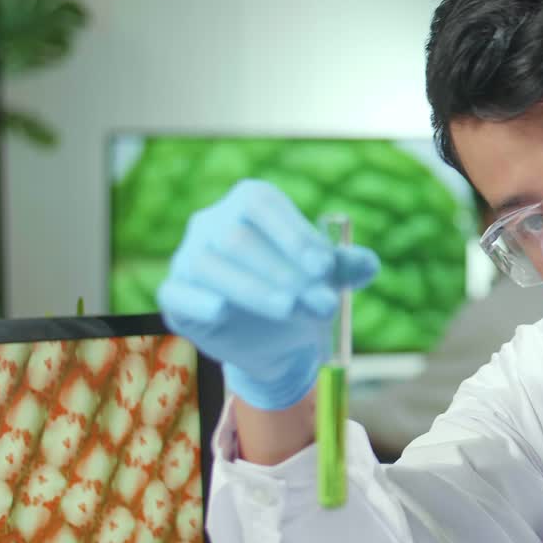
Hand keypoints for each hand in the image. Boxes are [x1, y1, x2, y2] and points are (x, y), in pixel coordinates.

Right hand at [157, 179, 378, 409]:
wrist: (273, 339)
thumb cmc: (302, 291)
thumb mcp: (328, 279)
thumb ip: (349, 267)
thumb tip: (368, 264)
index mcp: (249, 203)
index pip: (262, 204)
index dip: (293, 233)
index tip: (325, 267)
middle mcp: (212, 224)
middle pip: (238, 237)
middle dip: (284, 271)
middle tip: (321, 302)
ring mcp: (188, 258)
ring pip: (210, 267)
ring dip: (255, 290)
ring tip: (291, 309)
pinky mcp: (174, 295)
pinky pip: (179, 293)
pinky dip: (201, 301)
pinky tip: (223, 312)